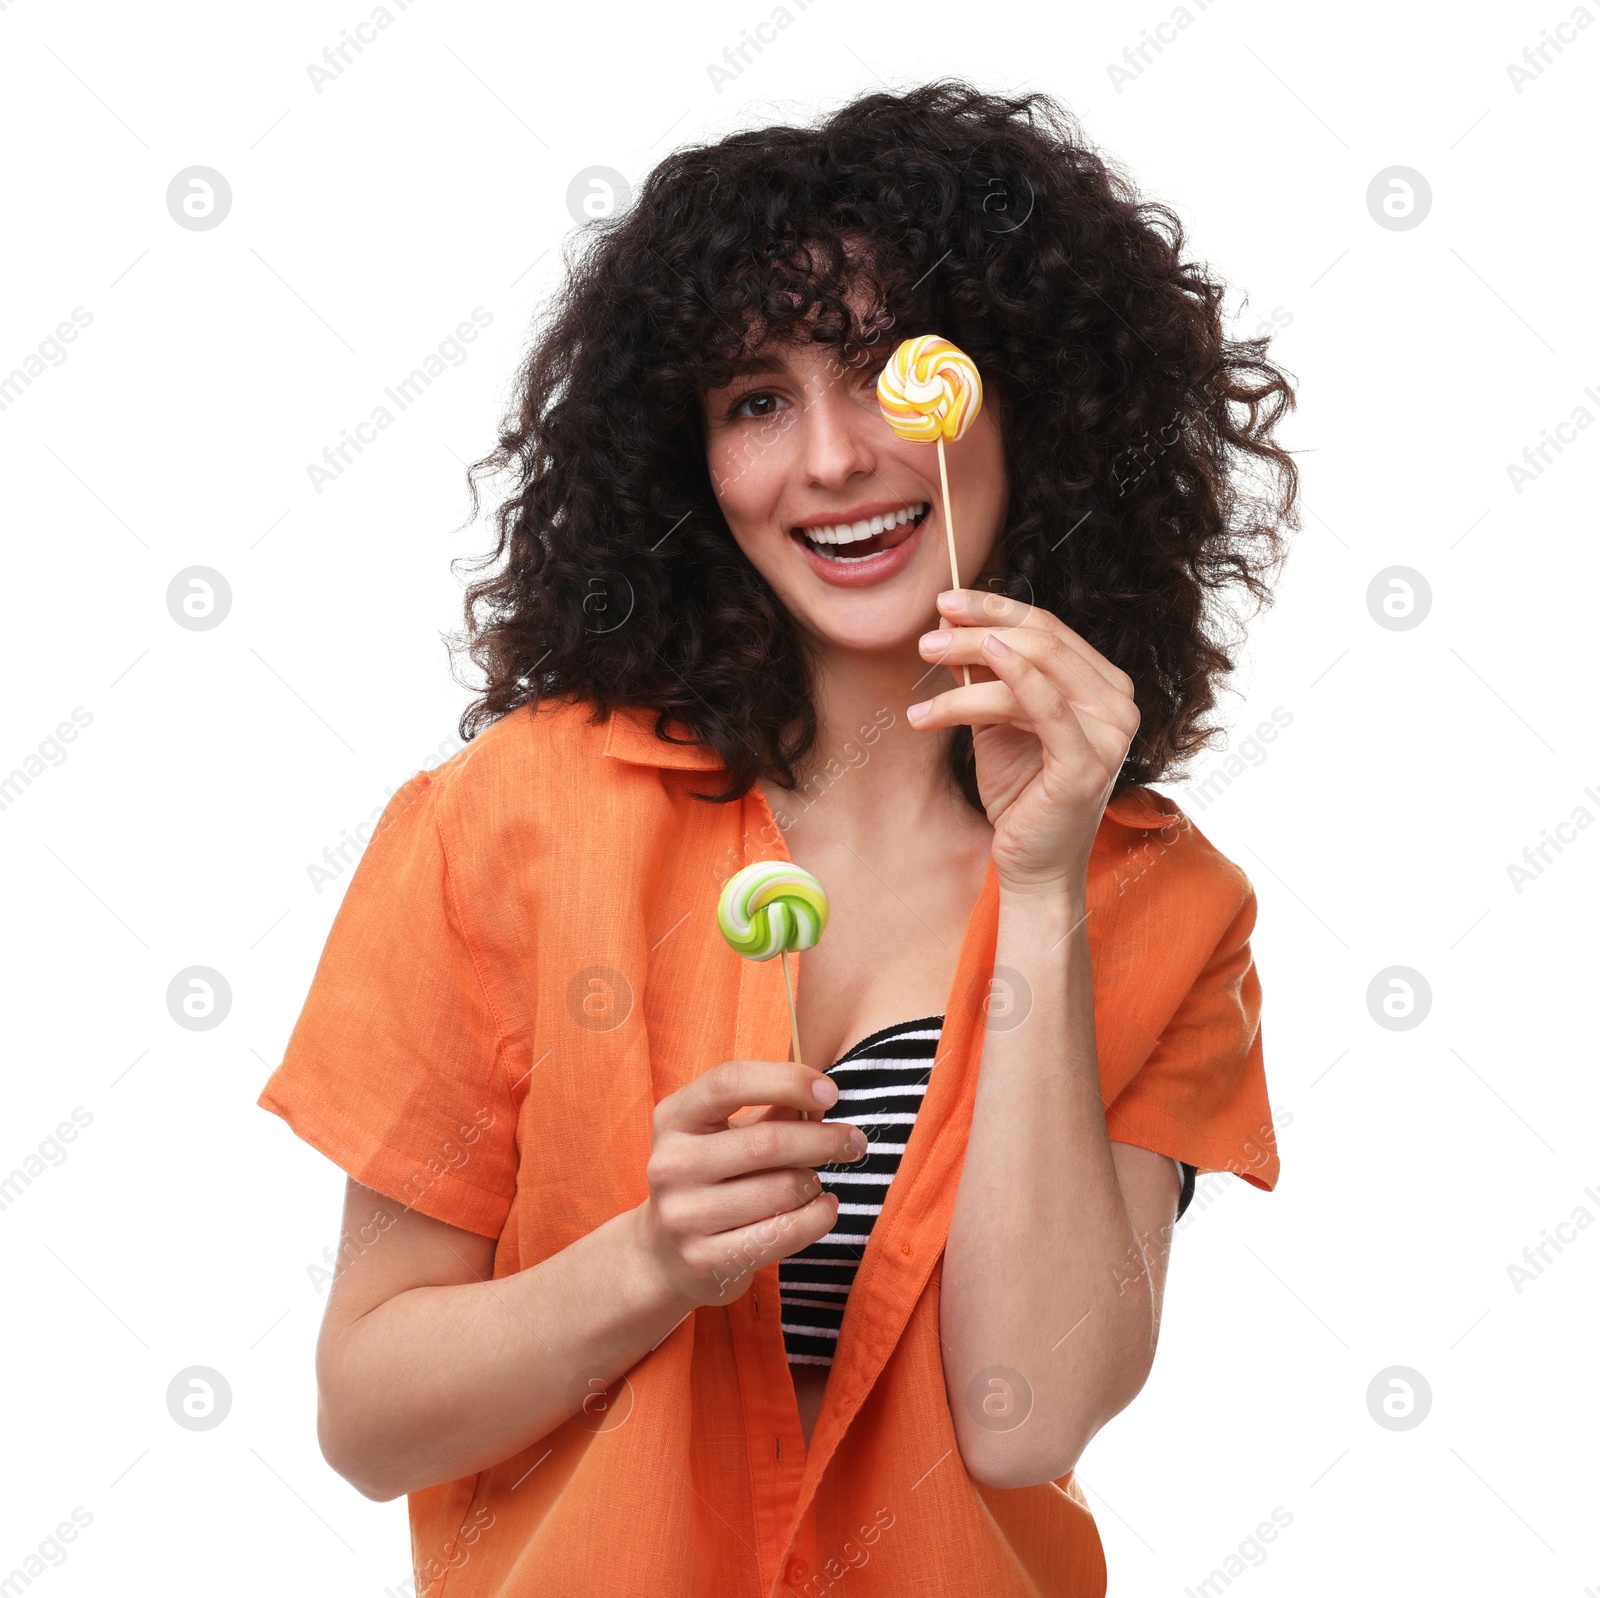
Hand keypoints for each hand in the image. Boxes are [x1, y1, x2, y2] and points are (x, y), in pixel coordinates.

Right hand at [636, 1061, 867, 1309]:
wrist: (665, 1255)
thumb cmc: (712, 1178)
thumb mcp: (728, 1134)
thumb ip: (772, 1110)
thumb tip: (822, 1097)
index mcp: (674, 1118)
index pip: (730, 1082)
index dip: (787, 1080)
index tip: (831, 1092)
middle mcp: (671, 1164)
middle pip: (767, 1142)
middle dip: (824, 1139)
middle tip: (854, 1142)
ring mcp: (684, 1216)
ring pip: (782, 1190)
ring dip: (815, 1184)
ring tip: (815, 1184)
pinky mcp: (706, 1261)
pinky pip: (785, 1233)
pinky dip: (818, 1218)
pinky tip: (823, 1209)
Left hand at [909, 589, 1140, 893]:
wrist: (1031, 862)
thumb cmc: (1019, 792)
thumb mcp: (997, 721)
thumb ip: (986, 675)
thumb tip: (951, 624)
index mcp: (1103, 685)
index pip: (1048, 628)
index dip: (995, 608)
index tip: (945, 602)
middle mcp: (1118, 703)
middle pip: (1042, 640)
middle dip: (976, 629)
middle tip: (926, 637)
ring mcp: (1109, 734)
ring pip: (1034, 668)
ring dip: (970, 658)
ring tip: (925, 665)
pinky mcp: (1087, 764)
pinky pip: (1047, 707)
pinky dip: (1013, 676)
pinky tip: (979, 661)